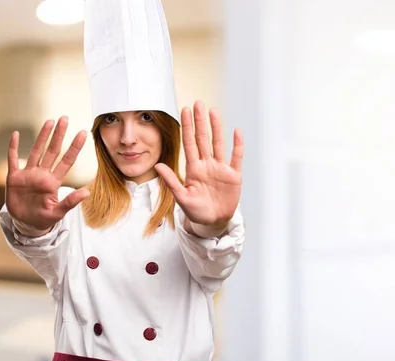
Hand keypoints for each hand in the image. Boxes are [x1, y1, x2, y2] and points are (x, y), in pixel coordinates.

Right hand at [5, 116, 89, 231]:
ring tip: (49, 121)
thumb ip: (70, 202)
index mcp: (53, 182)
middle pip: (52, 151)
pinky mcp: (14, 178)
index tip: (83, 133)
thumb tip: (87, 192)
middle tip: (65, 118)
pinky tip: (14, 135)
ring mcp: (28, 174)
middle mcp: (42, 174)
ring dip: (42, 137)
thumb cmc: (43, 218)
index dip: (75, 147)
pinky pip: (13, 160)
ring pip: (36, 151)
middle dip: (59, 135)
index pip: (67, 161)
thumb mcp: (58, 212)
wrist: (25, 224)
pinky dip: (12, 148)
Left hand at [155, 101, 242, 231]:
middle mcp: (207, 165)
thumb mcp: (182, 197)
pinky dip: (237, 145)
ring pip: (218, 144)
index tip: (184, 110)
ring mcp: (221, 169)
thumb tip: (157, 165)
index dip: (188, 127)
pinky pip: (236, 158)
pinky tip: (236, 132)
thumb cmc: (196, 211)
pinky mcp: (234, 176)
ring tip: (213, 111)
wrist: (213, 222)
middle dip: (200, 121)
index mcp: (193, 169)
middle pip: (203, 139)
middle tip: (198, 103)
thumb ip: (171, 181)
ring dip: (217, 128)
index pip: (189, 143)